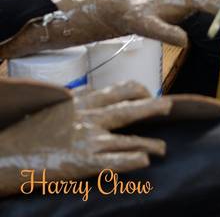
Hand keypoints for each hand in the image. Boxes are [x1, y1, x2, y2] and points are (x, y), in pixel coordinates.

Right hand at [0, 0, 219, 56]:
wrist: (108, 7)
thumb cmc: (148, 8)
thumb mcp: (177, 4)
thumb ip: (201, 3)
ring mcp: (159, 2)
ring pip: (190, 0)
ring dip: (216, 10)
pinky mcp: (140, 19)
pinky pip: (156, 26)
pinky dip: (170, 32)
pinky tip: (183, 40)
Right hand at [0, 81, 169, 196]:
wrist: (12, 153)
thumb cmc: (30, 130)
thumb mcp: (56, 105)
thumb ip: (77, 98)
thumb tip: (91, 93)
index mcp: (82, 100)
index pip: (118, 90)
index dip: (136, 90)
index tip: (146, 92)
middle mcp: (91, 117)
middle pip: (131, 108)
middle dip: (153, 106)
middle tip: (170, 105)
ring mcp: (90, 139)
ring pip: (130, 138)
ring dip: (150, 143)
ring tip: (163, 148)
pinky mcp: (86, 162)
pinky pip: (117, 161)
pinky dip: (134, 160)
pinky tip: (145, 161)